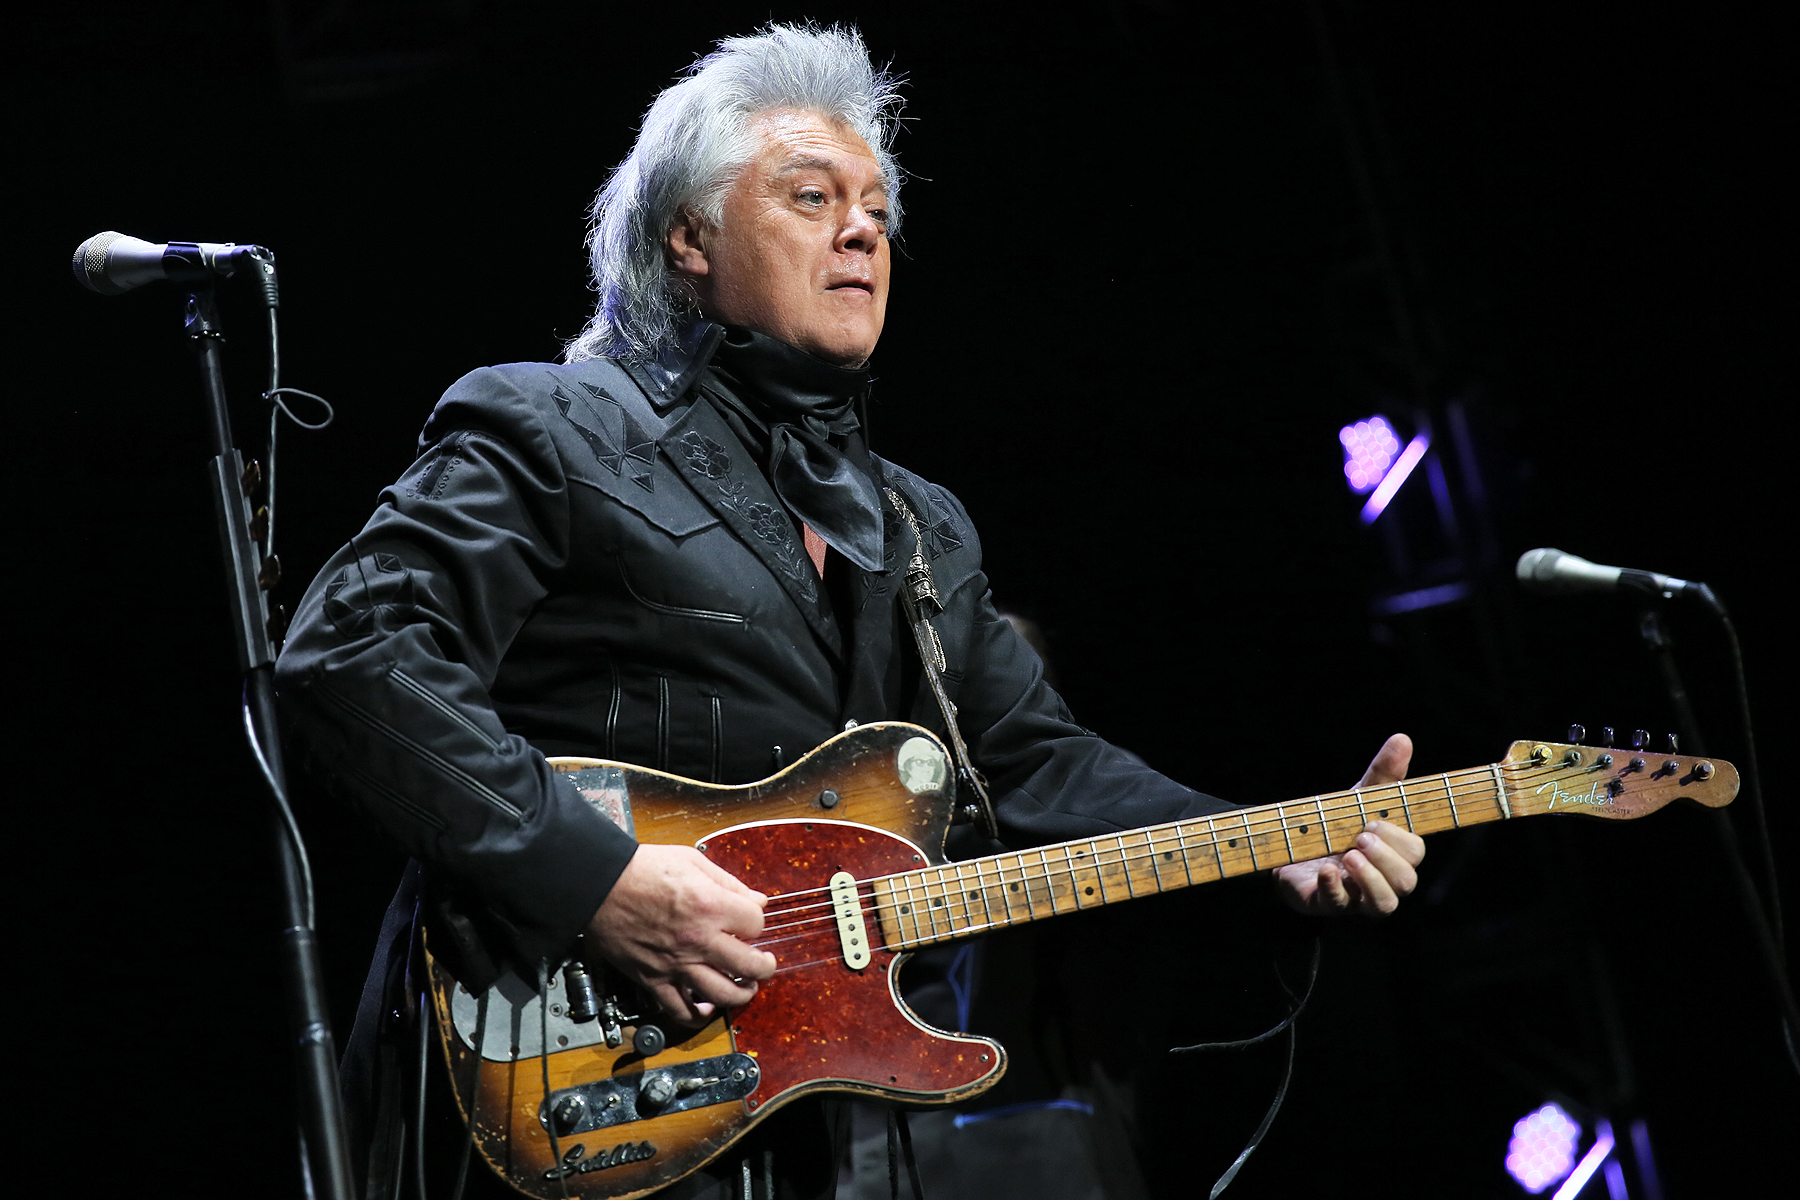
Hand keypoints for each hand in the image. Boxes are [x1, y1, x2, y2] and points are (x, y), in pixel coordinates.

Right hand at [585, 843, 777, 1026]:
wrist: (597, 885)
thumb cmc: (640, 868)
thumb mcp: (691, 860)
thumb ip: (728, 882)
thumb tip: (756, 900)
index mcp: (710, 905)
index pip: (757, 924)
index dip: (757, 922)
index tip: (750, 922)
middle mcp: (698, 939)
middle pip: (751, 965)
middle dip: (765, 965)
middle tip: (765, 963)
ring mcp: (677, 964)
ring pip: (724, 994)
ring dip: (743, 993)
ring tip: (745, 987)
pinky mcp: (653, 979)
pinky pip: (681, 1010)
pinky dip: (699, 1015)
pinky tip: (707, 1007)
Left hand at [1274, 733, 1425, 916]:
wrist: (1289, 844)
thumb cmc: (1336, 824)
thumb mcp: (1359, 798)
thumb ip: (1383, 774)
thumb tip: (1403, 739)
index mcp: (1393, 854)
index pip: (1416, 852)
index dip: (1400, 839)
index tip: (1374, 821)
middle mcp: (1381, 880)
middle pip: (1406, 881)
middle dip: (1387, 857)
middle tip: (1360, 836)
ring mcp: (1356, 896)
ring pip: (1384, 904)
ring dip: (1371, 878)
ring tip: (1350, 854)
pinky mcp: (1327, 903)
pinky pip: (1339, 906)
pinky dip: (1335, 888)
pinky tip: (1327, 871)